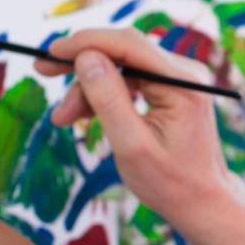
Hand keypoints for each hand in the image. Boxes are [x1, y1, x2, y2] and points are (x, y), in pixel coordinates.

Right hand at [35, 28, 241, 231]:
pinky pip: (130, 79)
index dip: (85, 43)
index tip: (49, 52)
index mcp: (184, 84)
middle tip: (42, 70)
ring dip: (89, 86)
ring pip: (122, 66)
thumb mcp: (132, 147)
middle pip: (123, 50)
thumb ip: (109, 101)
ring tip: (63, 118)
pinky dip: (104, 94)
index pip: (129, 45)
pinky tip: (82, 115)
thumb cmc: (171, 183)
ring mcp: (180, 79)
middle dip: (81, 62)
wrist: (202, 202)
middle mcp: (187, 73)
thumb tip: (86, 58)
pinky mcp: (172, 89)